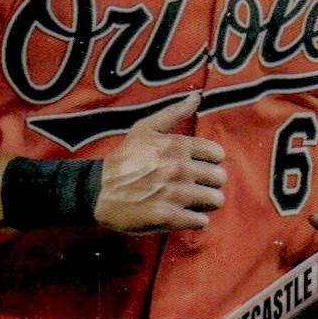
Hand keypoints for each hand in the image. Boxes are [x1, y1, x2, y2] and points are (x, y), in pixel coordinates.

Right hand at [95, 93, 226, 233]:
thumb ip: (173, 112)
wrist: (98, 191)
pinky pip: (201, 221)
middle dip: (211, 183)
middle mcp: (179, 168)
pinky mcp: (169, 217)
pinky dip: (196, 220)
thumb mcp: (144, 128)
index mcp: (177, 146)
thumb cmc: (123, 159)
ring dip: (206, 202)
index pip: (217, 154)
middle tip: (197, 186)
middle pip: (219, 178)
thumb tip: (196, 96)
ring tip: (194, 202)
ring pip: (215, 200)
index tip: (200, 166)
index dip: (211, 161)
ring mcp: (175, 193)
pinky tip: (184, 215)